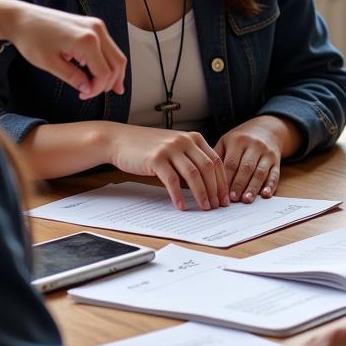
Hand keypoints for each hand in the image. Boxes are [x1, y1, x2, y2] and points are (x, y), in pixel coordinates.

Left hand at [0, 0, 125, 100]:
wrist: (21, 18)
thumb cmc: (31, 38)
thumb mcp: (50, 64)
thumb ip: (73, 78)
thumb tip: (88, 89)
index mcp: (87, 40)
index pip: (104, 72)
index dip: (97, 89)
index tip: (84, 95)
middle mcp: (97, 30)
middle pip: (117, 63)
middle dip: (109, 82)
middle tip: (96, 94)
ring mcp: (96, 25)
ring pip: (116, 54)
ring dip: (113, 72)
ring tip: (106, 88)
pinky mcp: (93, 25)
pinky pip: (109, 47)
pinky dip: (108, 61)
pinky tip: (102, 72)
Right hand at [108, 124, 227, 210]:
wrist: (120, 139)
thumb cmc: (148, 147)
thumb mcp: (175, 147)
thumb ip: (191, 159)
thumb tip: (208, 185)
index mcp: (193, 137)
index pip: (216, 160)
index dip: (222, 181)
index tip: (225, 196)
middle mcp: (184, 140)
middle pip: (208, 168)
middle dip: (216, 189)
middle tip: (218, 205)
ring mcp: (170, 148)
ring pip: (193, 175)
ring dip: (201, 194)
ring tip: (204, 208)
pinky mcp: (155, 159)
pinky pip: (172, 181)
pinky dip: (178, 195)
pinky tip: (181, 206)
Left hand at [215, 116, 297, 202]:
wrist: (267, 129)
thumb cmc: (241, 140)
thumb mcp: (226, 141)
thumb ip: (216, 156)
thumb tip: (204, 177)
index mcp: (238, 141)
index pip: (230, 163)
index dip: (226, 179)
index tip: (220, 193)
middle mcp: (254, 145)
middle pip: (246, 168)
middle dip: (239, 184)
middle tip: (232, 199)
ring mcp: (267, 153)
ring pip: (260, 172)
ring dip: (253, 187)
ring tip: (246, 200)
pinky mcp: (276, 161)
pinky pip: (274, 174)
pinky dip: (270, 185)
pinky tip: (265, 194)